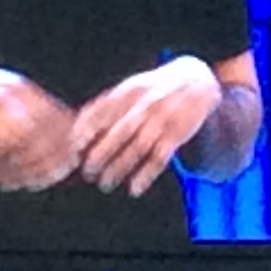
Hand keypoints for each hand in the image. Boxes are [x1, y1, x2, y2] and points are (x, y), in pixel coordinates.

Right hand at [0, 50, 77, 191]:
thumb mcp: (4, 87)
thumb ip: (29, 105)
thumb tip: (63, 125)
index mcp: (19, 88)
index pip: (54, 115)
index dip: (67, 139)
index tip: (73, 158)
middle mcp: (7, 99)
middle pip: (41, 134)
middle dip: (52, 158)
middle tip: (57, 174)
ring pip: (20, 148)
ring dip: (29, 169)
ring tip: (33, 182)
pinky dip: (4, 173)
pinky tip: (8, 182)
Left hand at [73, 57, 223, 195]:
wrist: (197, 81)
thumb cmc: (155, 88)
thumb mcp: (132, 87)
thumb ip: (108, 104)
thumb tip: (78, 125)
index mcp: (128, 92)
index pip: (101, 113)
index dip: (85, 134)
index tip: (73, 151)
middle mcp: (144, 105)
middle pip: (117, 135)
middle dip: (99, 157)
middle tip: (87, 174)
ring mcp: (161, 120)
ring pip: (136, 149)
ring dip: (118, 170)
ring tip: (105, 184)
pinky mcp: (177, 134)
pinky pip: (159, 159)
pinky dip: (146, 176)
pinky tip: (134, 189)